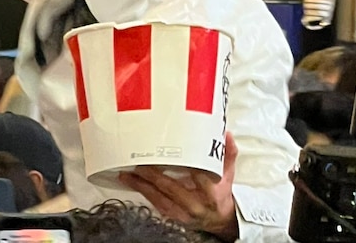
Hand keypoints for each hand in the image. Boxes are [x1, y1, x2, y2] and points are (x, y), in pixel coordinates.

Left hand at [119, 132, 239, 240]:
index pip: (198, 177)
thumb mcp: (227, 174)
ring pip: (159, 198)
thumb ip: (227, 154)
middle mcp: (195, 205)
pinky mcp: (173, 217)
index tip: (174, 152)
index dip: (186, 166)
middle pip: (172, 188)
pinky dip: (144, 192)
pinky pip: (156, 204)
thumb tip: (225, 135)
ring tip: (128, 173)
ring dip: (142, 185)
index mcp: (211, 193)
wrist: (219, 220)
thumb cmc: (220, 194)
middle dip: (154, 175)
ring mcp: (183, 213)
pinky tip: (133, 183)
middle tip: (140, 162)